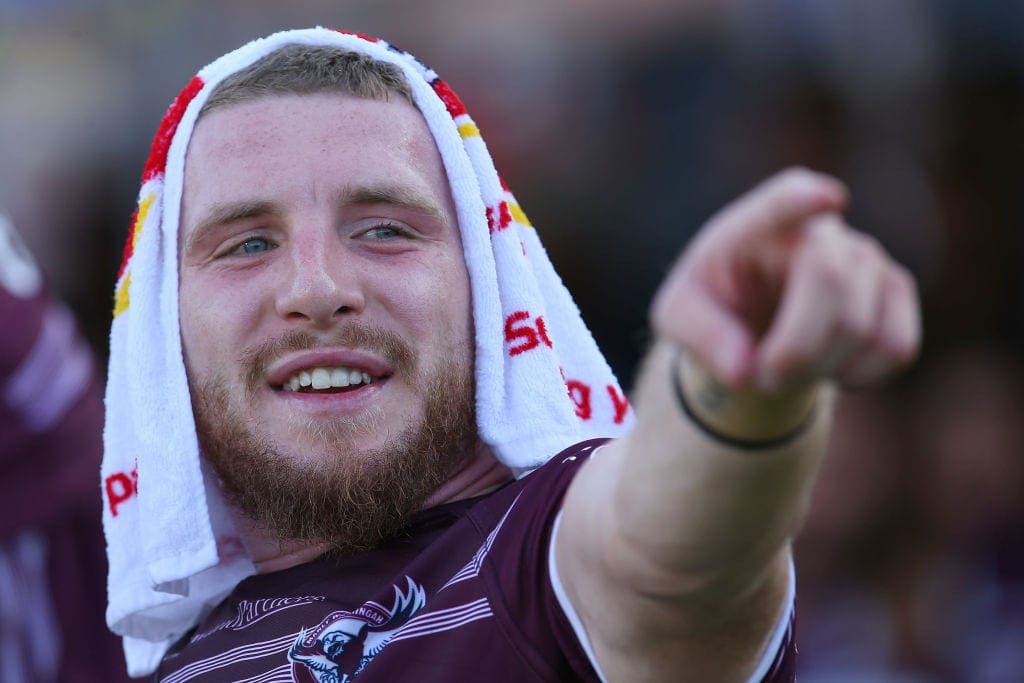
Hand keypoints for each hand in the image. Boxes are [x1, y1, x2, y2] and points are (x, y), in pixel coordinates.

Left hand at [651, 167, 920, 393]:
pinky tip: (830, 367)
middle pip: (831, 281)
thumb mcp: (680, 317)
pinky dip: (860, 377)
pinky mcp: (896, 291)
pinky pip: (896, 348)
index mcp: (757, 225)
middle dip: (796, 349)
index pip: (783, 201)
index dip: (805, 200)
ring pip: (862, 326)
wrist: (753, 322)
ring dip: (819, 371)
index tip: (827, 199)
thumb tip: (744, 370)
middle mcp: (821, 230)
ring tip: (786, 371)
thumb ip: (701, 336)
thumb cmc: (715, 307)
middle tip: (762, 379)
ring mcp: (867, 257)